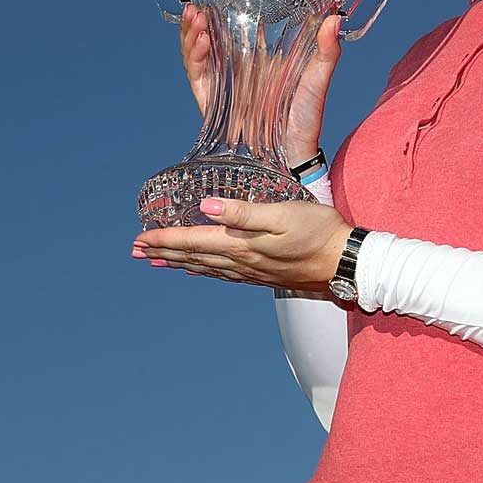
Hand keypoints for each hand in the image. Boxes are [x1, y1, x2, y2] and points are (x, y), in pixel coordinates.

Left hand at [133, 197, 352, 290]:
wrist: (346, 262)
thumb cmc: (319, 232)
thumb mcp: (282, 213)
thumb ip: (243, 212)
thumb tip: (206, 207)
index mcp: (241, 244)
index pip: (193, 240)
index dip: (164, 238)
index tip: (140, 237)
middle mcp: (241, 262)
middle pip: (193, 256)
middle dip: (163, 252)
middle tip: (136, 250)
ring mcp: (252, 271)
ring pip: (205, 267)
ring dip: (178, 262)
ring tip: (157, 260)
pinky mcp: (263, 275)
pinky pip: (223, 274)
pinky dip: (204, 270)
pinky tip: (199, 269)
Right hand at [179, 5, 343, 160]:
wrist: (294, 152)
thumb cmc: (307, 117)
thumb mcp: (318, 78)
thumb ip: (326, 50)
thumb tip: (335, 18)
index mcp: (257, 59)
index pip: (233, 28)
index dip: (222, 11)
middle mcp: (235, 68)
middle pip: (208, 37)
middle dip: (199, 19)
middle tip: (198, 5)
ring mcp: (221, 83)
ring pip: (198, 53)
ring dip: (192, 33)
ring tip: (195, 16)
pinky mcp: (211, 99)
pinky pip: (197, 75)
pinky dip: (195, 57)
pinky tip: (201, 41)